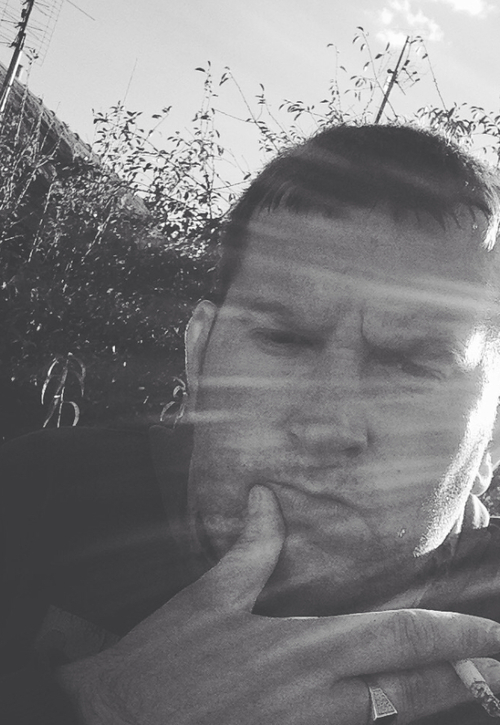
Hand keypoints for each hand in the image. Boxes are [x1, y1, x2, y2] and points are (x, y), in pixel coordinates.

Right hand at [57, 486, 499, 724]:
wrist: (117, 723)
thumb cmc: (163, 662)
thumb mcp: (208, 598)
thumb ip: (251, 548)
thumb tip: (267, 497)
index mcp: (304, 647)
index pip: (402, 637)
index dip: (459, 633)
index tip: (497, 630)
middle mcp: (321, 697)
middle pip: (418, 688)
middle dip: (472, 676)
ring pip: (397, 722)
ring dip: (435, 702)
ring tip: (474, 687)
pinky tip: (402, 711)